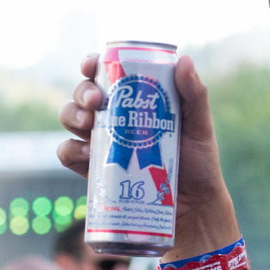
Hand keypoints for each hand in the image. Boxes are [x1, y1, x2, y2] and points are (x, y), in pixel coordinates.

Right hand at [58, 54, 236, 255]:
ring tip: (88, 124)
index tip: (92, 64)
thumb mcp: (199, 126)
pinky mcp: (95, 172)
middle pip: (83, 95)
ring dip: (71, 115)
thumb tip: (183, 60)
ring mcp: (102, 145)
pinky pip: (69, 155)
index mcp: (135, 102)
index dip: (92, 64)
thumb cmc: (199, 164)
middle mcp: (114, 119)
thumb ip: (194, 94)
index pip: (107, 75)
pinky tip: (88, 153)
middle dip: (82, 92)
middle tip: (96, 101)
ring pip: (71, 119)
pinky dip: (71, 150)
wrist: (193, 210)